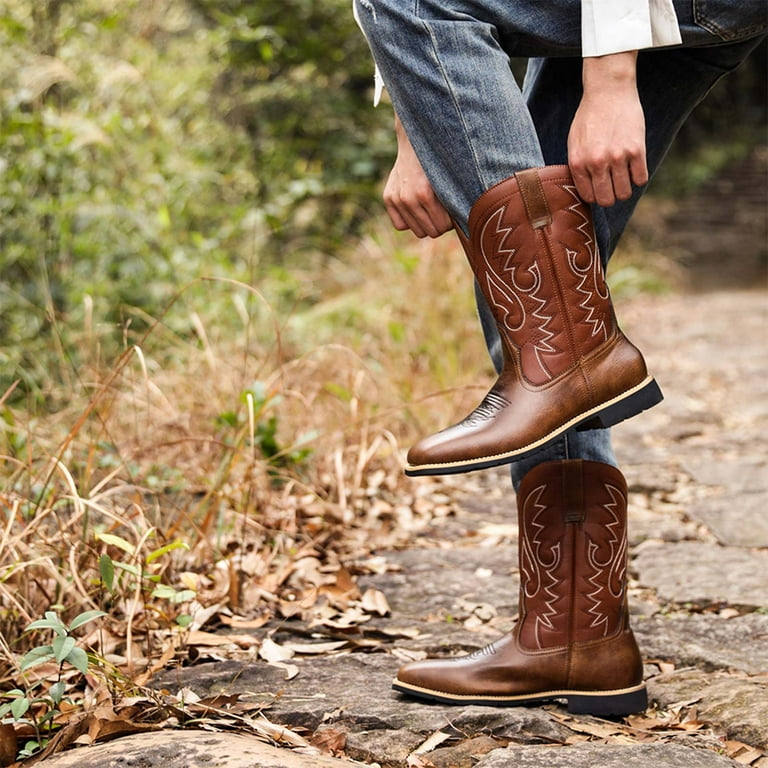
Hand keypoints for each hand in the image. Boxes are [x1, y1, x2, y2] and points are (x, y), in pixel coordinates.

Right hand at [383, 115, 452, 237]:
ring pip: (418, 231)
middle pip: (431, 231)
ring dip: (427, 223)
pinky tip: (417, 210)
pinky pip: (401, 225)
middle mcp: (407, 198)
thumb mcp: (450, 179)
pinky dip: (409, 221)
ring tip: (432, 210)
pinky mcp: (388, 198)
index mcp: (424, 193)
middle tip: (443, 211)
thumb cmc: (439, 161)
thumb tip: (467, 223)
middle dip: (440, 223)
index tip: (452, 210)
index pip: (442, 227)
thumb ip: (455, 200)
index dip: (450, 220)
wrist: (415, 142)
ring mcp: (396, 198)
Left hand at [568, 52, 648, 206]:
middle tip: (613, 185)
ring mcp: (617, 157)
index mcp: (578, 163)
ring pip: (624, 193)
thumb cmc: (590, 117)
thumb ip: (578, 167)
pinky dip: (638, 177)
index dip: (596, 195)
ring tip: (623, 175)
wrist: (608, 90)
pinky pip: (641, 179)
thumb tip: (587, 192)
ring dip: (625, 188)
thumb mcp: (574, 143)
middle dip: (610, 196)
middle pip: (607, 200)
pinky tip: (634, 166)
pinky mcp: (636, 150)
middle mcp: (596, 163)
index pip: (589, 197)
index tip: (600, 186)